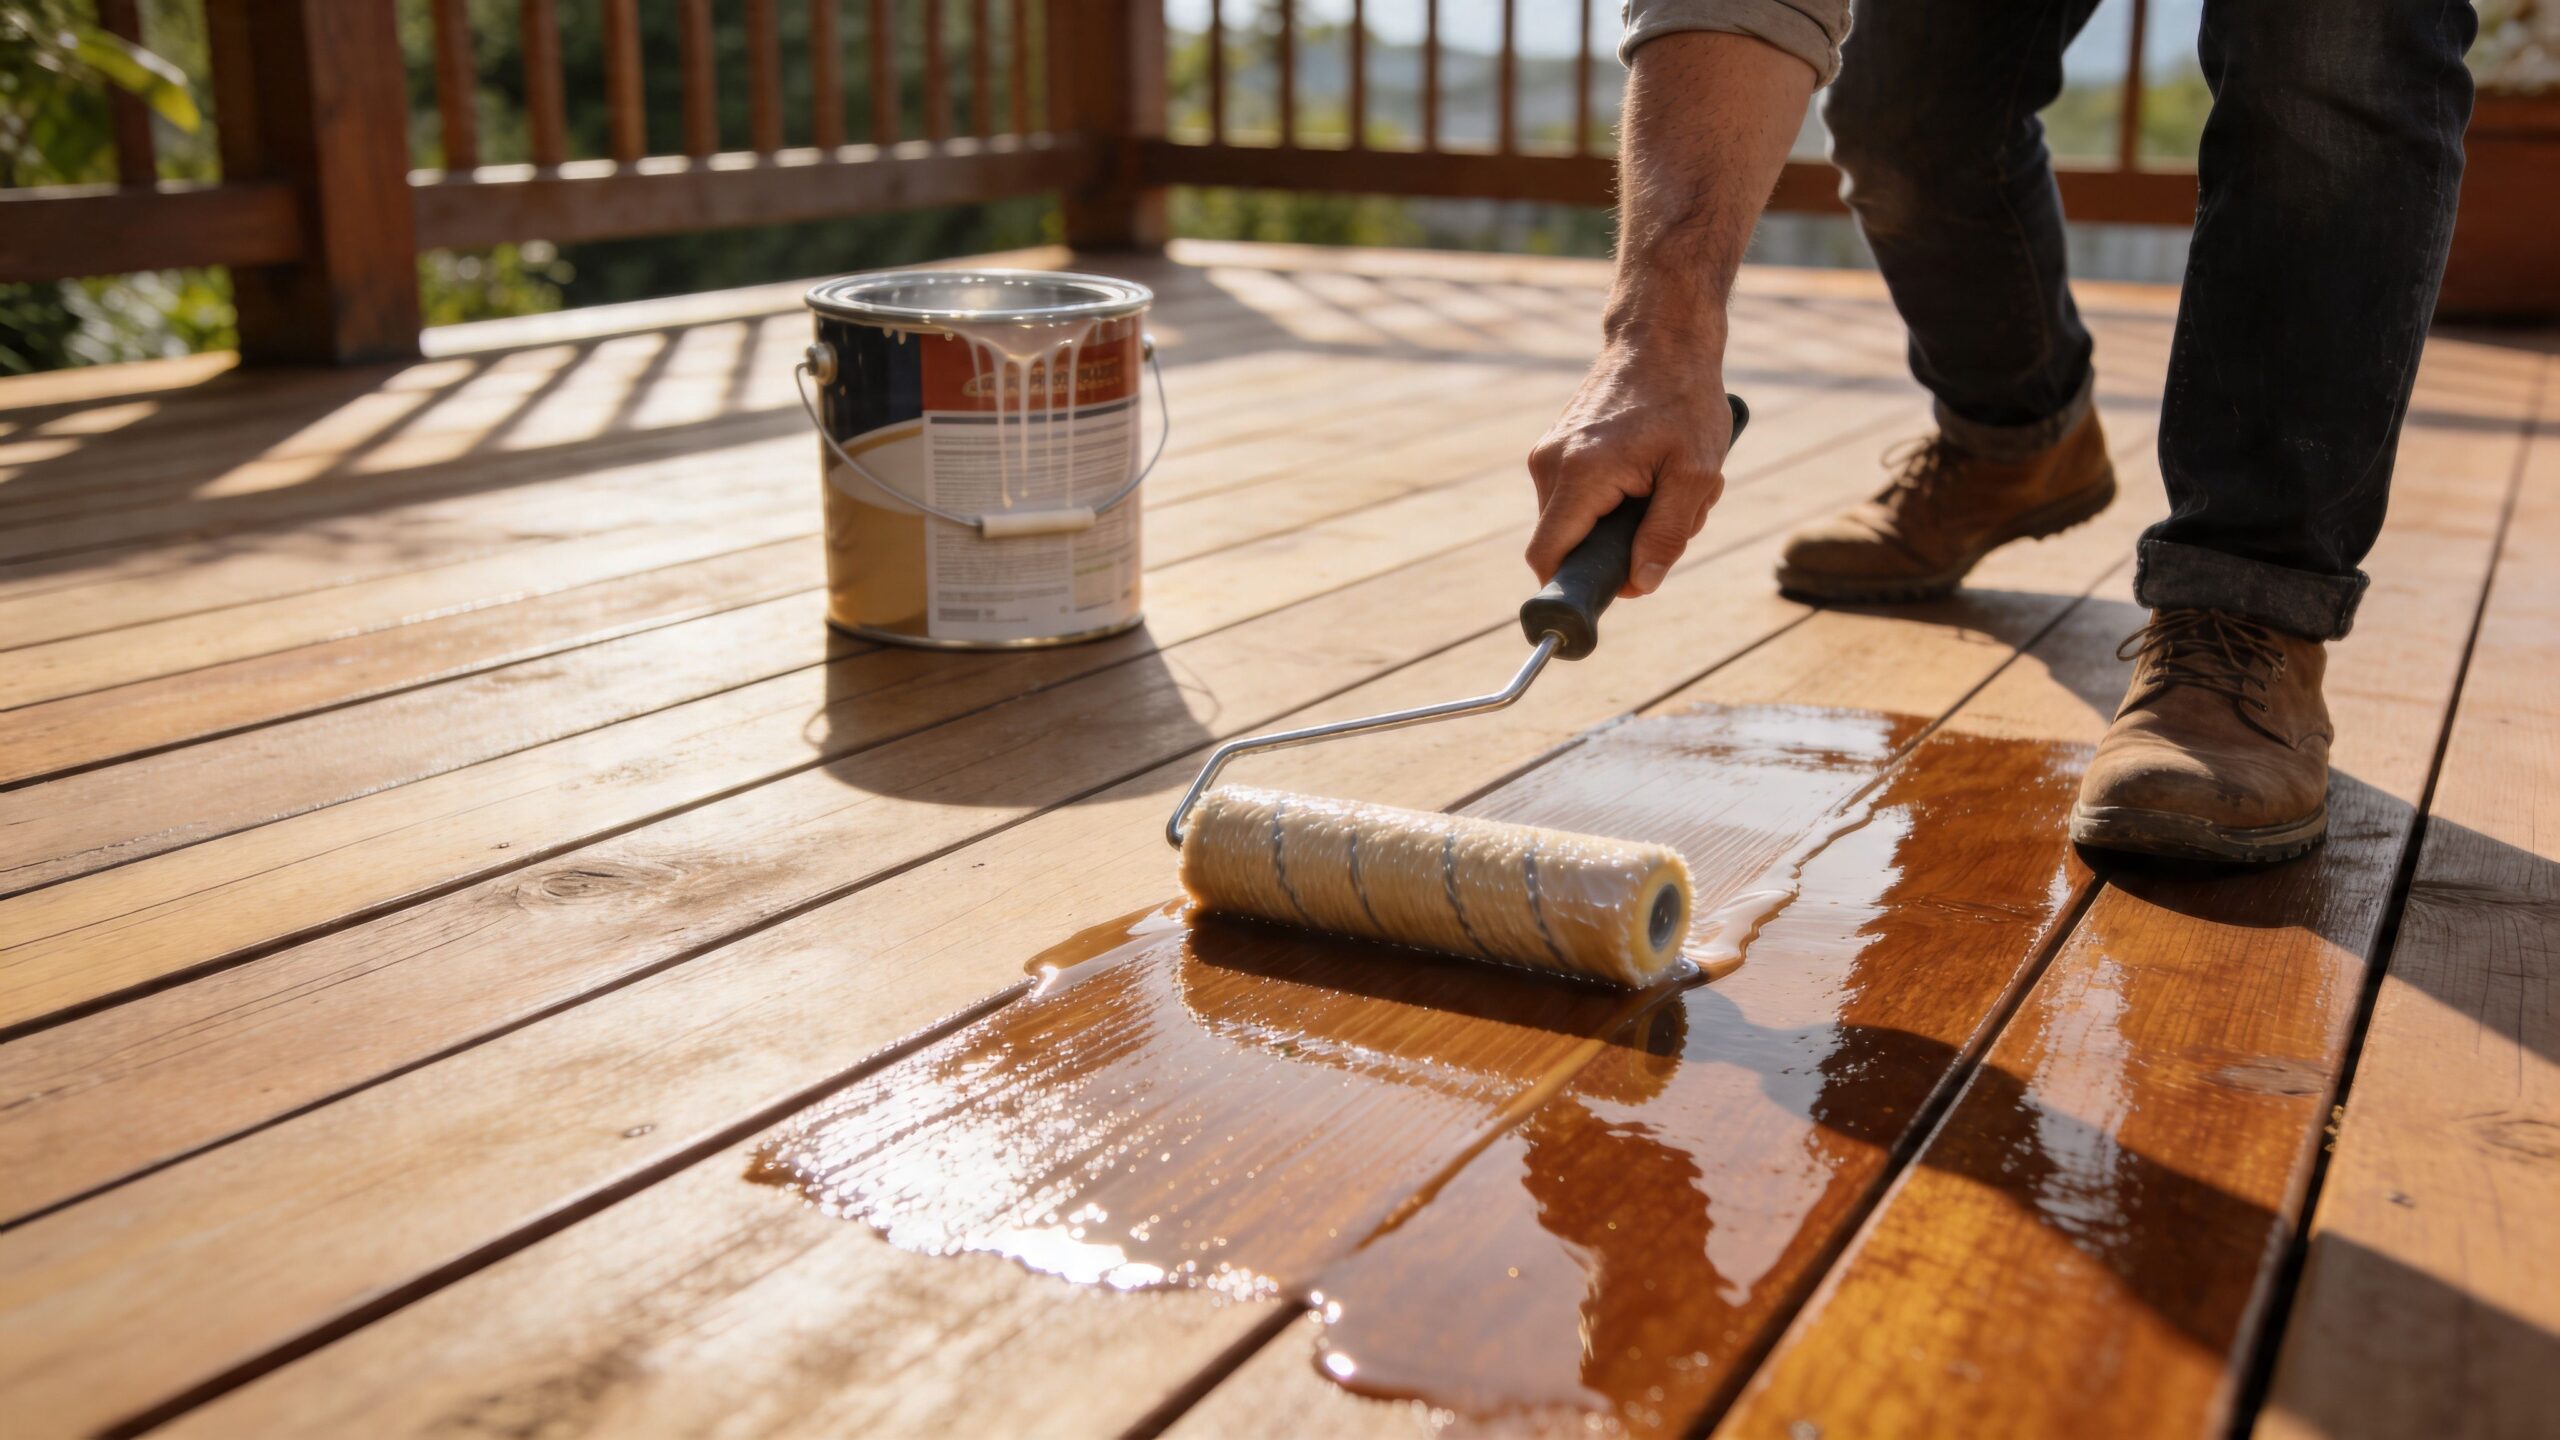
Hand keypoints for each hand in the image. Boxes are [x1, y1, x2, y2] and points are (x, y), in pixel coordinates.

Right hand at [1525, 336, 1733, 597]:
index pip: (1547, 556)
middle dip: (1617, 548)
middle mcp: (1550, 464)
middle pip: (1567, 543)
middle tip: (1671, 517)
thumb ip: (1666, 535)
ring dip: (1622, 522)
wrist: (1662, 337)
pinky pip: (1577, 497)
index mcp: (1580, 474)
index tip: (1614, 586)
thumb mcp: (1695, 473)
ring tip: (1665, 485)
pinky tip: (1649, 470)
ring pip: (1575, 521)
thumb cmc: (1684, 399)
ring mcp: (1548, 453)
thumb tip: (1638, 586)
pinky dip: (1615, 499)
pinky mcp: (1555, 446)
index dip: (1574, 585)